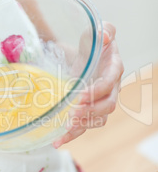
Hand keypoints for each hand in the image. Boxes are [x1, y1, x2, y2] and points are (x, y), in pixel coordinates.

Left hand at [53, 22, 123, 147]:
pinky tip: (57, 141)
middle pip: (107, 106)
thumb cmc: (92, 43)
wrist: (84, 55)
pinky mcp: (88, 111)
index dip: (97, 91)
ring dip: (82, 126)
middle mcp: (110, 88)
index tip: (80, 95)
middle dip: (90, 112)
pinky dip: (71, 135)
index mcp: (113, 69)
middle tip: (72, 114)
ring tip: (64, 130)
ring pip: (97, 120)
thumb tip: (104, 35)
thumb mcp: (96, 32)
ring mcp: (99, 101)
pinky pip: (84, 126)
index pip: (110, 83)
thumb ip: (105, 30)